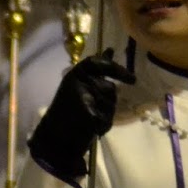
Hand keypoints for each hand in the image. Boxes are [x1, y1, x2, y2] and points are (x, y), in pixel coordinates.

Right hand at [29, 50, 133, 178]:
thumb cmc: (68, 112)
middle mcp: (77, 82)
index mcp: (75, 73)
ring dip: (106, 114)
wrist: (54, 137)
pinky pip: (107, 119)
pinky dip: (103, 126)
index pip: (98, 63)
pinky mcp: (88, 114)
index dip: (116, 69)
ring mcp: (82, 97)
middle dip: (108, 101)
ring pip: (111, 104)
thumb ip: (97, 69)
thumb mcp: (80, 84)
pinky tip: (91, 128)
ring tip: (90, 118)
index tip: (133, 80)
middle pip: (110, 89)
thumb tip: (111, 49)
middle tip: (95, 109)